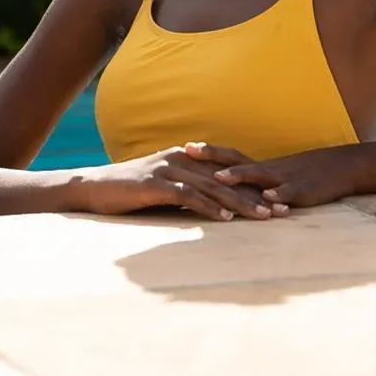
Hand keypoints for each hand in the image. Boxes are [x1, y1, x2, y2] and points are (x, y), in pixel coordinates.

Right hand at [71, 145, 280, 219]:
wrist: (93, 187)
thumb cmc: (130, 190)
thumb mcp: (165, 186)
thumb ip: (189, 189)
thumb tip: (216, 204)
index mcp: (186, 157)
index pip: (228, 168)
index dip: (255, 183)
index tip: (279, 199)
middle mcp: (181, 158)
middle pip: (227, 178)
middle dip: (257, 194)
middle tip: (282, 210)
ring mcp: (167, 169)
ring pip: (212, 186)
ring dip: (240, 203)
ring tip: (263, 217)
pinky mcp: (154, 184)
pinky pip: (187, 195)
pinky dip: (208, 207)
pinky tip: (224, 219)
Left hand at [184, 143, 364, 207]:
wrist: (341, 168)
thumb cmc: (304, 175)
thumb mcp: (276, 179)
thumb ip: (254, 184)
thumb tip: (227, 190)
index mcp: (260, 167)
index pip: (228, 155)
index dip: (206, 151)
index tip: (182, 147)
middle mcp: (267, 170)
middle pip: (235, 160)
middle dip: (211, 157)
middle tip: (186, 153)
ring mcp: (283, 180)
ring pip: (258, 176)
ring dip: (239, 176)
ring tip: (218, 177)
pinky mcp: (302, 192)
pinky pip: (289, 193)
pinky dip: (278, 196)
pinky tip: (268, 199)